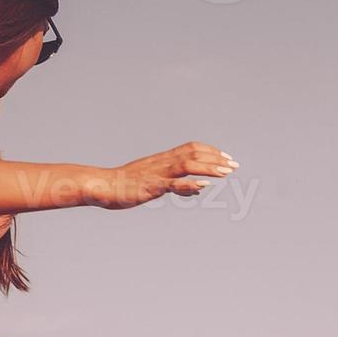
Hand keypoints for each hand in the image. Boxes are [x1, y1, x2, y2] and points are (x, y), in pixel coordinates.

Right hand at [86, 142, 237, 209]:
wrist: (103, 186)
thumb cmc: (128, 185)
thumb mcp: (156, 183)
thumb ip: (177, 184)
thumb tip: (198, 188)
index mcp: (163, 160)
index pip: (191, 148)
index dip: (211, 151)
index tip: (226, 158)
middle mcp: (162, 163)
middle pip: (193, 153)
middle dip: (216, 158)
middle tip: (235, 165)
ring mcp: (157, 174)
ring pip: (187, 165)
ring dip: (209, 167)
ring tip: (226, 173)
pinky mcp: (151, 187)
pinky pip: (172, 184)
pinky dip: (189, 184)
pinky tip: (204, 185)